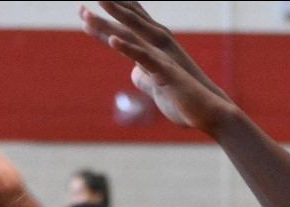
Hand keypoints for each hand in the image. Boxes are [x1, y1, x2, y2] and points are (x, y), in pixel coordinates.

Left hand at [81, 2, 236, 134]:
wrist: (209, 113)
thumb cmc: (185, 102)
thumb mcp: (158, 90)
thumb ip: (145, 78)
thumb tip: (134, 73)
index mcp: (152, 54)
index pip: (126, 33)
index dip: (105, 24)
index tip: (84, 16)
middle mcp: (156, 50)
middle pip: (126, 27)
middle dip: (104, 15)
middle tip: (80, 7)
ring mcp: (161, 58)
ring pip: (131, 37)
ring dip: (109, 24)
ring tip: (89, 12)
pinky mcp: (165, 72)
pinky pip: (144, 57)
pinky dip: (128, 48)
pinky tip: (112, 40)